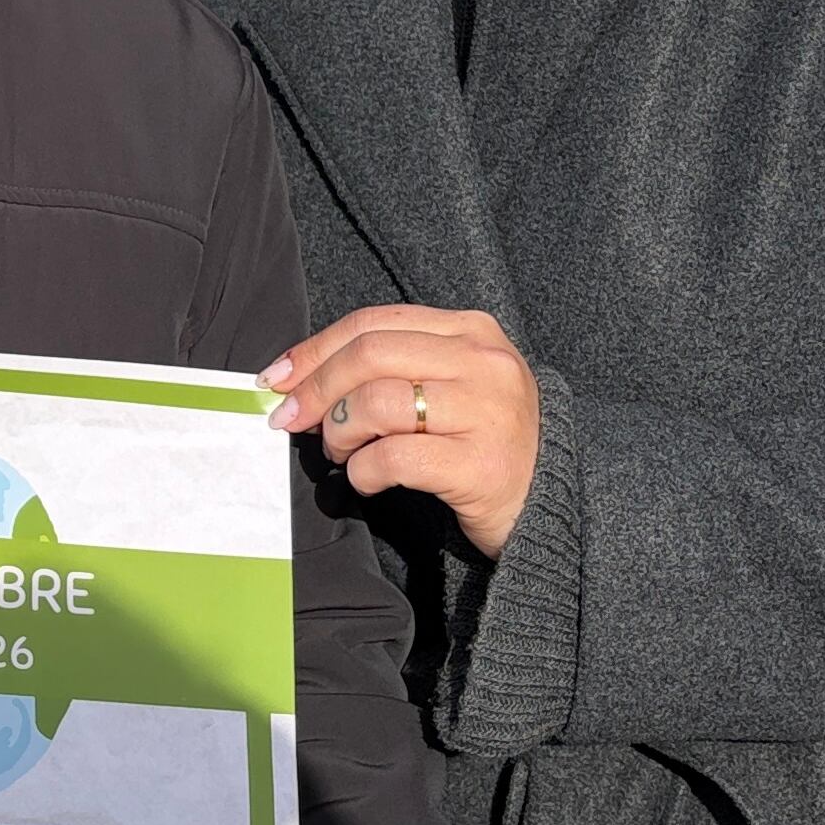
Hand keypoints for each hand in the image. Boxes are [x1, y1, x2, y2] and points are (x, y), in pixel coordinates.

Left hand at [261, 306, 540, 557]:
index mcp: (471, 329)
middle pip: (370, 355)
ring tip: (341, 452)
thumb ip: (392, 368)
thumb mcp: (450, 384)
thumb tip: (301, 377)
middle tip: (289, 418)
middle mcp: (484, 362)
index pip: (374, 322)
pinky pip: (396, 458)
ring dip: (339, 432)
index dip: (316, 348)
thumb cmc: (482, 440)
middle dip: (315, 387)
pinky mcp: (482, 465)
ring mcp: (488, 412)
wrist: (547, 501)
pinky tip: (369, 480)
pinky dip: (365, 472)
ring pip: (378, 403)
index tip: (278, 376)